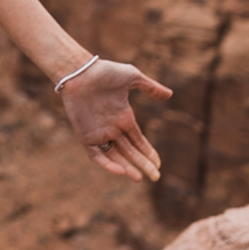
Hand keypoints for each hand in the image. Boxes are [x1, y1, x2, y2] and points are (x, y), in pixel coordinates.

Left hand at [58, 58, 170, 181]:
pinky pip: (96, 154)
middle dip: (143, 164)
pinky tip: (120, 170)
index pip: (139, 140)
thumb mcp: (132, 77)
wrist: (79, 71)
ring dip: (127, 167)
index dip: (148, 152)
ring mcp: (98, 132)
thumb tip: (169, 94)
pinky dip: (106, 163)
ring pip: (115, 156)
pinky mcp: (85, 135)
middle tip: (155, 177)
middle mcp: (112, 128)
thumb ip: (150, 87)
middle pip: (130, 151)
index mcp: (124, 117)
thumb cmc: (104, 71)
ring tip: (139, 178)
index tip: (158, 163)